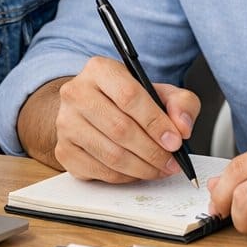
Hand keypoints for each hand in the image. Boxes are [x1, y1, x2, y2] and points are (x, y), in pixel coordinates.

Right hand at [27, 55, 199, 182]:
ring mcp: (65, 123)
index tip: (175, 141)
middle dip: (153, 151)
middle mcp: (76, 93)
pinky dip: (126, 177)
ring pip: (111, 154)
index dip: (155, 123)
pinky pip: (100, 171)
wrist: (92, 108)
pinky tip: (138, 171)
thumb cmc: (128, 100)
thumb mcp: (160, 92)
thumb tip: (182, 128)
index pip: (129, 96)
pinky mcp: (64, 150)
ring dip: (142, 168)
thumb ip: (181, 103)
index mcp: (99, 69)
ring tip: (160, 169)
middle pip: (120, 129)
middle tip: (172, 162)